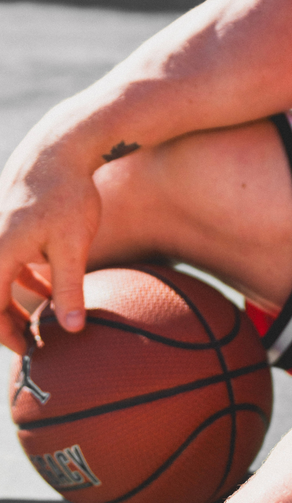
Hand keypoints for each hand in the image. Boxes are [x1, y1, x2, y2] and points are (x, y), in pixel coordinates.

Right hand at [0, 139, 100, 353]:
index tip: (30, 353)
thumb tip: (72, 330)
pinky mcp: (5, 225)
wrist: (60, 149)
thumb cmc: (68, 196)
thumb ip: (69, 289)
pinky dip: (21, 279)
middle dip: (7, 323)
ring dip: (14, 303)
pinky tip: (45, 291)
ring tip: (39, 323)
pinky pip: (6, 262)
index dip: (7, 334)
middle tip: (33, 344)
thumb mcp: (73, 247)